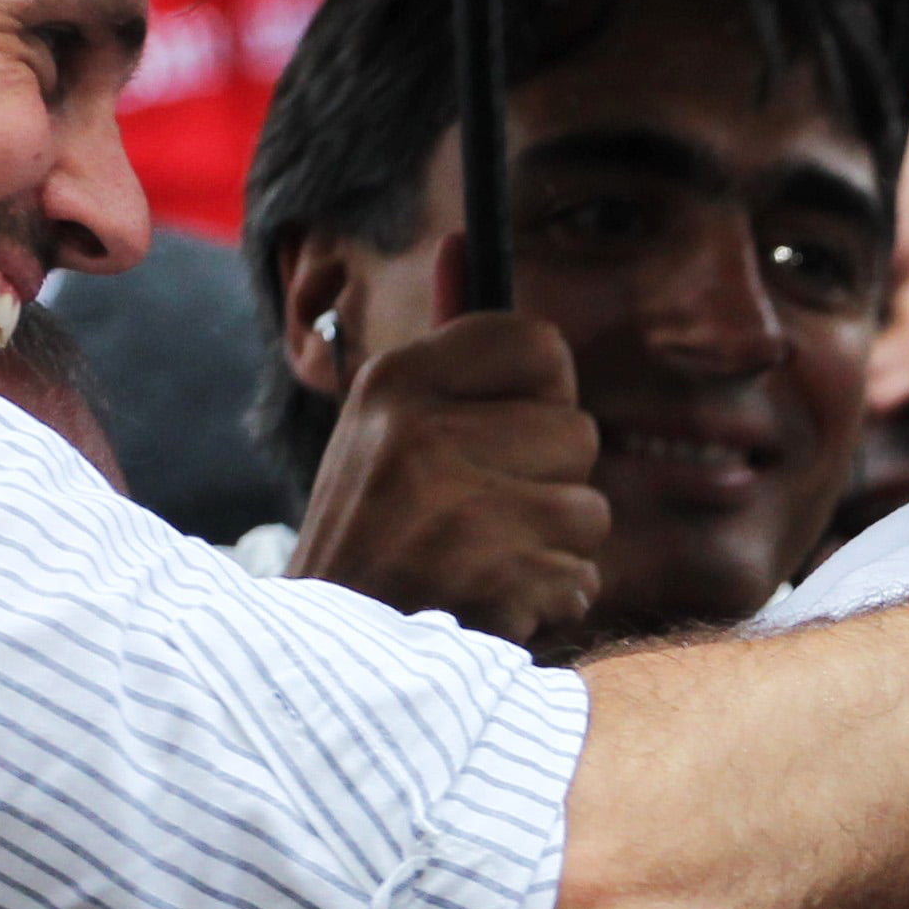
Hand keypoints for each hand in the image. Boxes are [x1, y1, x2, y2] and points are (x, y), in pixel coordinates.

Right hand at [289, 292, 609, 644]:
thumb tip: (465, 241)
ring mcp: (454, 505)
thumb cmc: (373, 537)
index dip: (543, 396)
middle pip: (579, 432)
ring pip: (589, 512)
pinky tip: (490, 607)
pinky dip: (548, 604)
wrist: (319, 667)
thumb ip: (444, 345)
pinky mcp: (488, 576)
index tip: (508, 433)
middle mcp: (421, 431)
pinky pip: (581, 578)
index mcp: (396, 381)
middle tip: (481, 518)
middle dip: (551, 486)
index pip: (539, 343)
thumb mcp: (384, 427)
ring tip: (481, 565)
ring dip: (553, 552)